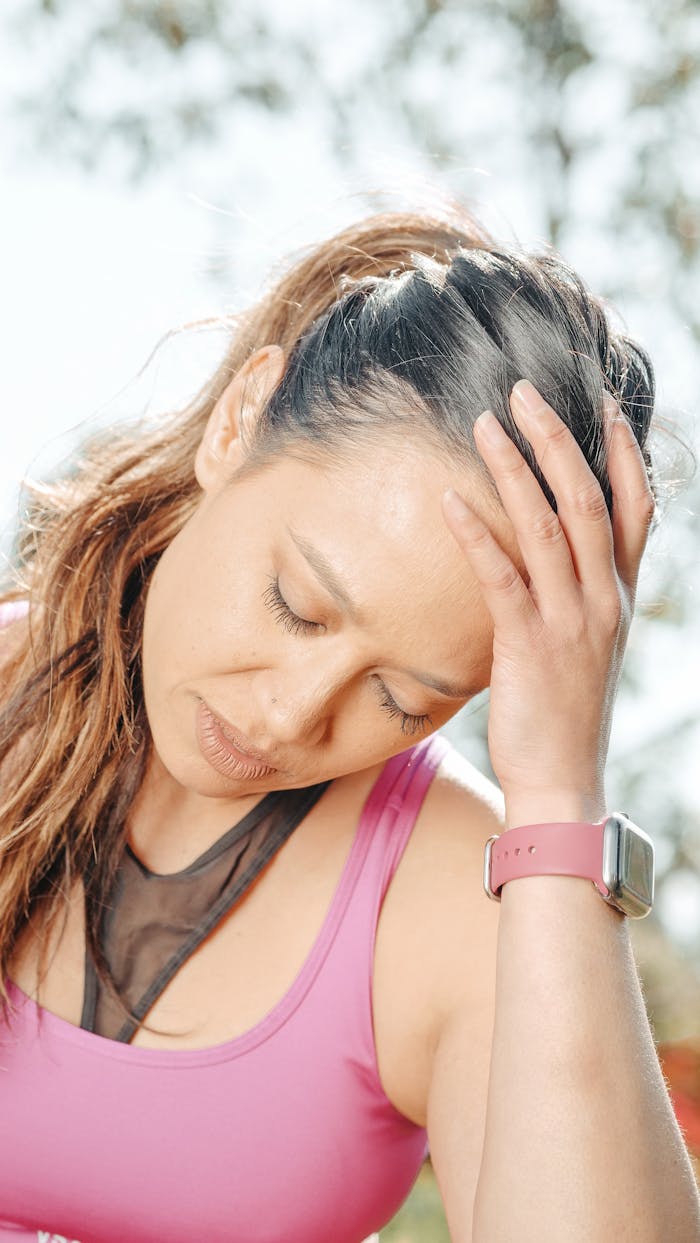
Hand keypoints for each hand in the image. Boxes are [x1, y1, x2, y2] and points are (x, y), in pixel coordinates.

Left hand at [442, 379, 654, 819]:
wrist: (562, 782)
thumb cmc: (562, 712)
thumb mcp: (583, 644)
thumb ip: (572, 594)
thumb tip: (539, 551)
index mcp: (620, 596)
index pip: (636, 509)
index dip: (621, 453)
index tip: (601, 403)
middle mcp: (605, 601)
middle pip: (591, 501)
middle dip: (559, 439)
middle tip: (525, 391)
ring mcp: (571, 622)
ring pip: (550, 527)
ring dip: (515, 469)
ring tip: (485, 424)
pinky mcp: (529, 646)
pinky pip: (503, 578)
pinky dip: (476, 534)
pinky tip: (449, 499)